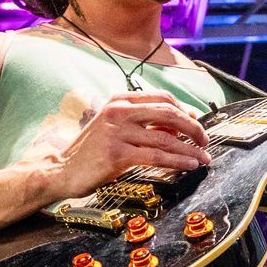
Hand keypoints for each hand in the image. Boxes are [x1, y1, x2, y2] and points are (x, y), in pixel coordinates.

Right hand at [20, 91, 209, 202]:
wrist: (62, 169)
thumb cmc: (91, 151)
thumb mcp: (114, 127)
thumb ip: (141, 122)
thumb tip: (178, 126)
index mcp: (119, 100)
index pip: (162, 98)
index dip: (184, 110)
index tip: (196, 123)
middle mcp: (119, 111)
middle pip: (169, 113)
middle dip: (193, 128)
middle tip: (205, 140)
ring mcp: (118, 132)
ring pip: (166, 138)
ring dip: (190, 149)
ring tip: (203, 158)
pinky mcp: (117, 154)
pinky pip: (157, 156)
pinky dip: (177, 161)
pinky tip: (189, 165)